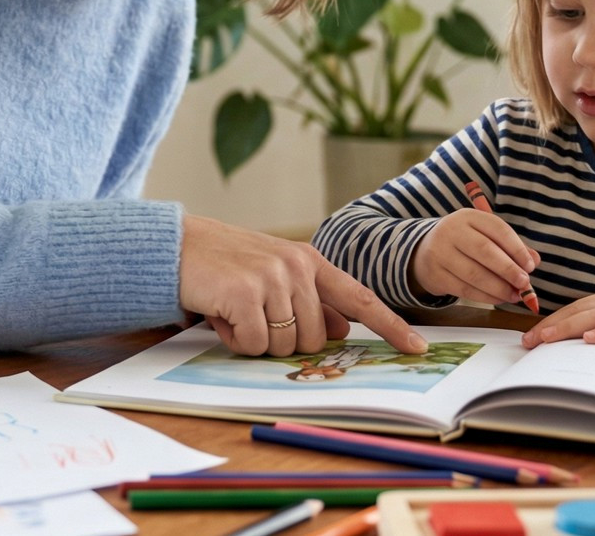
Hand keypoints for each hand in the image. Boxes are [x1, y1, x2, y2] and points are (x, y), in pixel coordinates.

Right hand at [178, 215, 426, 356]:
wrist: (176, 246)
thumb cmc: (225, 265)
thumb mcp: (273, 277)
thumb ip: (309, 300)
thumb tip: (341, 329)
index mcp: (310, 262)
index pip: (360, 299)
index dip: (391, 327)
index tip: (418, 349)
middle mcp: (297, 267)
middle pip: (314, 339)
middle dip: (284, 341)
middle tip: (254, 317)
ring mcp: (272, 278)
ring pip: (285, 346)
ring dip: (256, 340)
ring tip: (235, 311)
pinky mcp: (245, 294)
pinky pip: (254, 344)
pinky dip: (235, 339)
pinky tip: (221, 314)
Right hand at [408, 208, 539, 306]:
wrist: (425, 251)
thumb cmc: (465, 243)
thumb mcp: (485, 236)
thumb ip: (510, 246)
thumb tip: (534, 261)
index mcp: (469, 216)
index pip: (498, 229)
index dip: (517, 248)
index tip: (530, 266)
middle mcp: (452, 230)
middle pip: (485, 251)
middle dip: (508, 269)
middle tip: (524, 283)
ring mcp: (440, 252)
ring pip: (474, 274)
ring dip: (499, 288)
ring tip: (514, 295)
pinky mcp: (435, 274)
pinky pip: (464, 289)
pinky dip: (485, 297)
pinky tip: (498, 299)